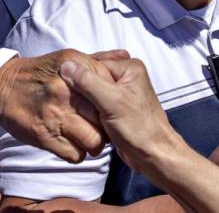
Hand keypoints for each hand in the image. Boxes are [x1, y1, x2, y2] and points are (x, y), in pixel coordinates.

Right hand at [0, 49, 108, 162]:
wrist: (3, 87)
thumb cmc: (40, 73)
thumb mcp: (67, 57)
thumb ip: (97, 60)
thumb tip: (125, 54)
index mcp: (74, 66)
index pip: (108, 86)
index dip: (110, 100)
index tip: (107, 105)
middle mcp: (66, 89)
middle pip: (103, 116)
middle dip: (105, 125)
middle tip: (100, 125)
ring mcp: (55, 113)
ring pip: (93, 140)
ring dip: (93, 143)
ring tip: (87, 137)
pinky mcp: (45, 135)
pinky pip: (75, 154)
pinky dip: (77, 152)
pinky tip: (72, 143)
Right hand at [59, 55, 183, 172]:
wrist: (153, 155)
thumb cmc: (139, 128)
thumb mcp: (110, 101)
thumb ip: (88, 82)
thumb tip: (66, 65)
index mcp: (129, 67)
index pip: (94, 63)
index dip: (79, 75)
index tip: (64, 85)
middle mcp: (126, 77)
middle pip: (93, 76)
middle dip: (81, 88)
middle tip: (70, 99)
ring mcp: (122, 92)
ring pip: (93, 91)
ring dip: (84, 101)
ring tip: (76, 109)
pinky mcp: (117, 107)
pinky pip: (97, 103)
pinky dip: (89, 109)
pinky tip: (84, 116)